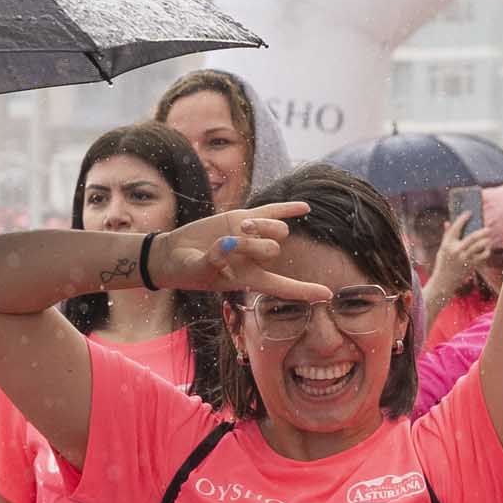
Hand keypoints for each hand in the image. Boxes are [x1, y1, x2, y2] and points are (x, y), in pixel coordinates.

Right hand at [149, 199, 310, 297]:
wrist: (174, 254)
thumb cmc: (186, 270)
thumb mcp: (198, 268)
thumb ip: (214, 258)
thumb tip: (230, 242)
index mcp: (248, 278)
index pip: (282, 286)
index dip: (304, 291)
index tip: (328, 295)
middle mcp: (255, 259)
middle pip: (275, 248)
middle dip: (257, 243)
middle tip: (233, 240)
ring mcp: (252, 237)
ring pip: (276, 229)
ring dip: (261, 226)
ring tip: (240, 226)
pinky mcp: (243, 218)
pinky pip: (272, 211)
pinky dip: (289, 208)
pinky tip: (305, 207)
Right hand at [423, 211, 490, 302]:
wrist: (444, 282)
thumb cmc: (443, 263)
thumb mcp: (442, 249)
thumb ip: (447, 235)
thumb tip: (448, 222)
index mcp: (447, 244)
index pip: (456, 228)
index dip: (463, 219)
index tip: (469, 213)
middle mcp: (456, 251)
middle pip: (472, 238)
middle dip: (482, 232)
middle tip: (488, 228)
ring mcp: (464, 259)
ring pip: (479, 247)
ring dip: (486, 242)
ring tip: (489, 239)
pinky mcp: (470, 266)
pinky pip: (482, 256)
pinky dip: (486, 252)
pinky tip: (487, 249)